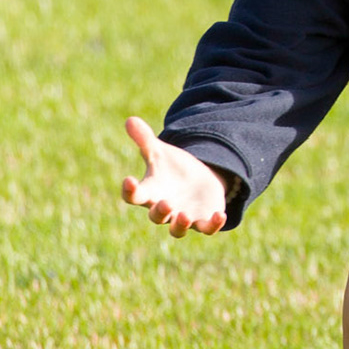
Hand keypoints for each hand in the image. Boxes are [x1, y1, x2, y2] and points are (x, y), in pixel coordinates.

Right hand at [120, 116, 227, 237]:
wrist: (197, 180)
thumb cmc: (172, 168)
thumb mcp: (159, 151)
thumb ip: (144, 139)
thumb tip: (130, 119)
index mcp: (150, 193)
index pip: (134, 196)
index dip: (130, 190)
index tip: (128, 180)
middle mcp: (164, 209)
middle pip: (156, 216)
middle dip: (161, 212)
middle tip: (166, 203)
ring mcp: (183, 217)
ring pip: (177, 229)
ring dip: (180, 224)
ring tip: (185, 216)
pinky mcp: (203, 220)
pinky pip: (207, 228)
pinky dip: (213, 224)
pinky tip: (220, 215)